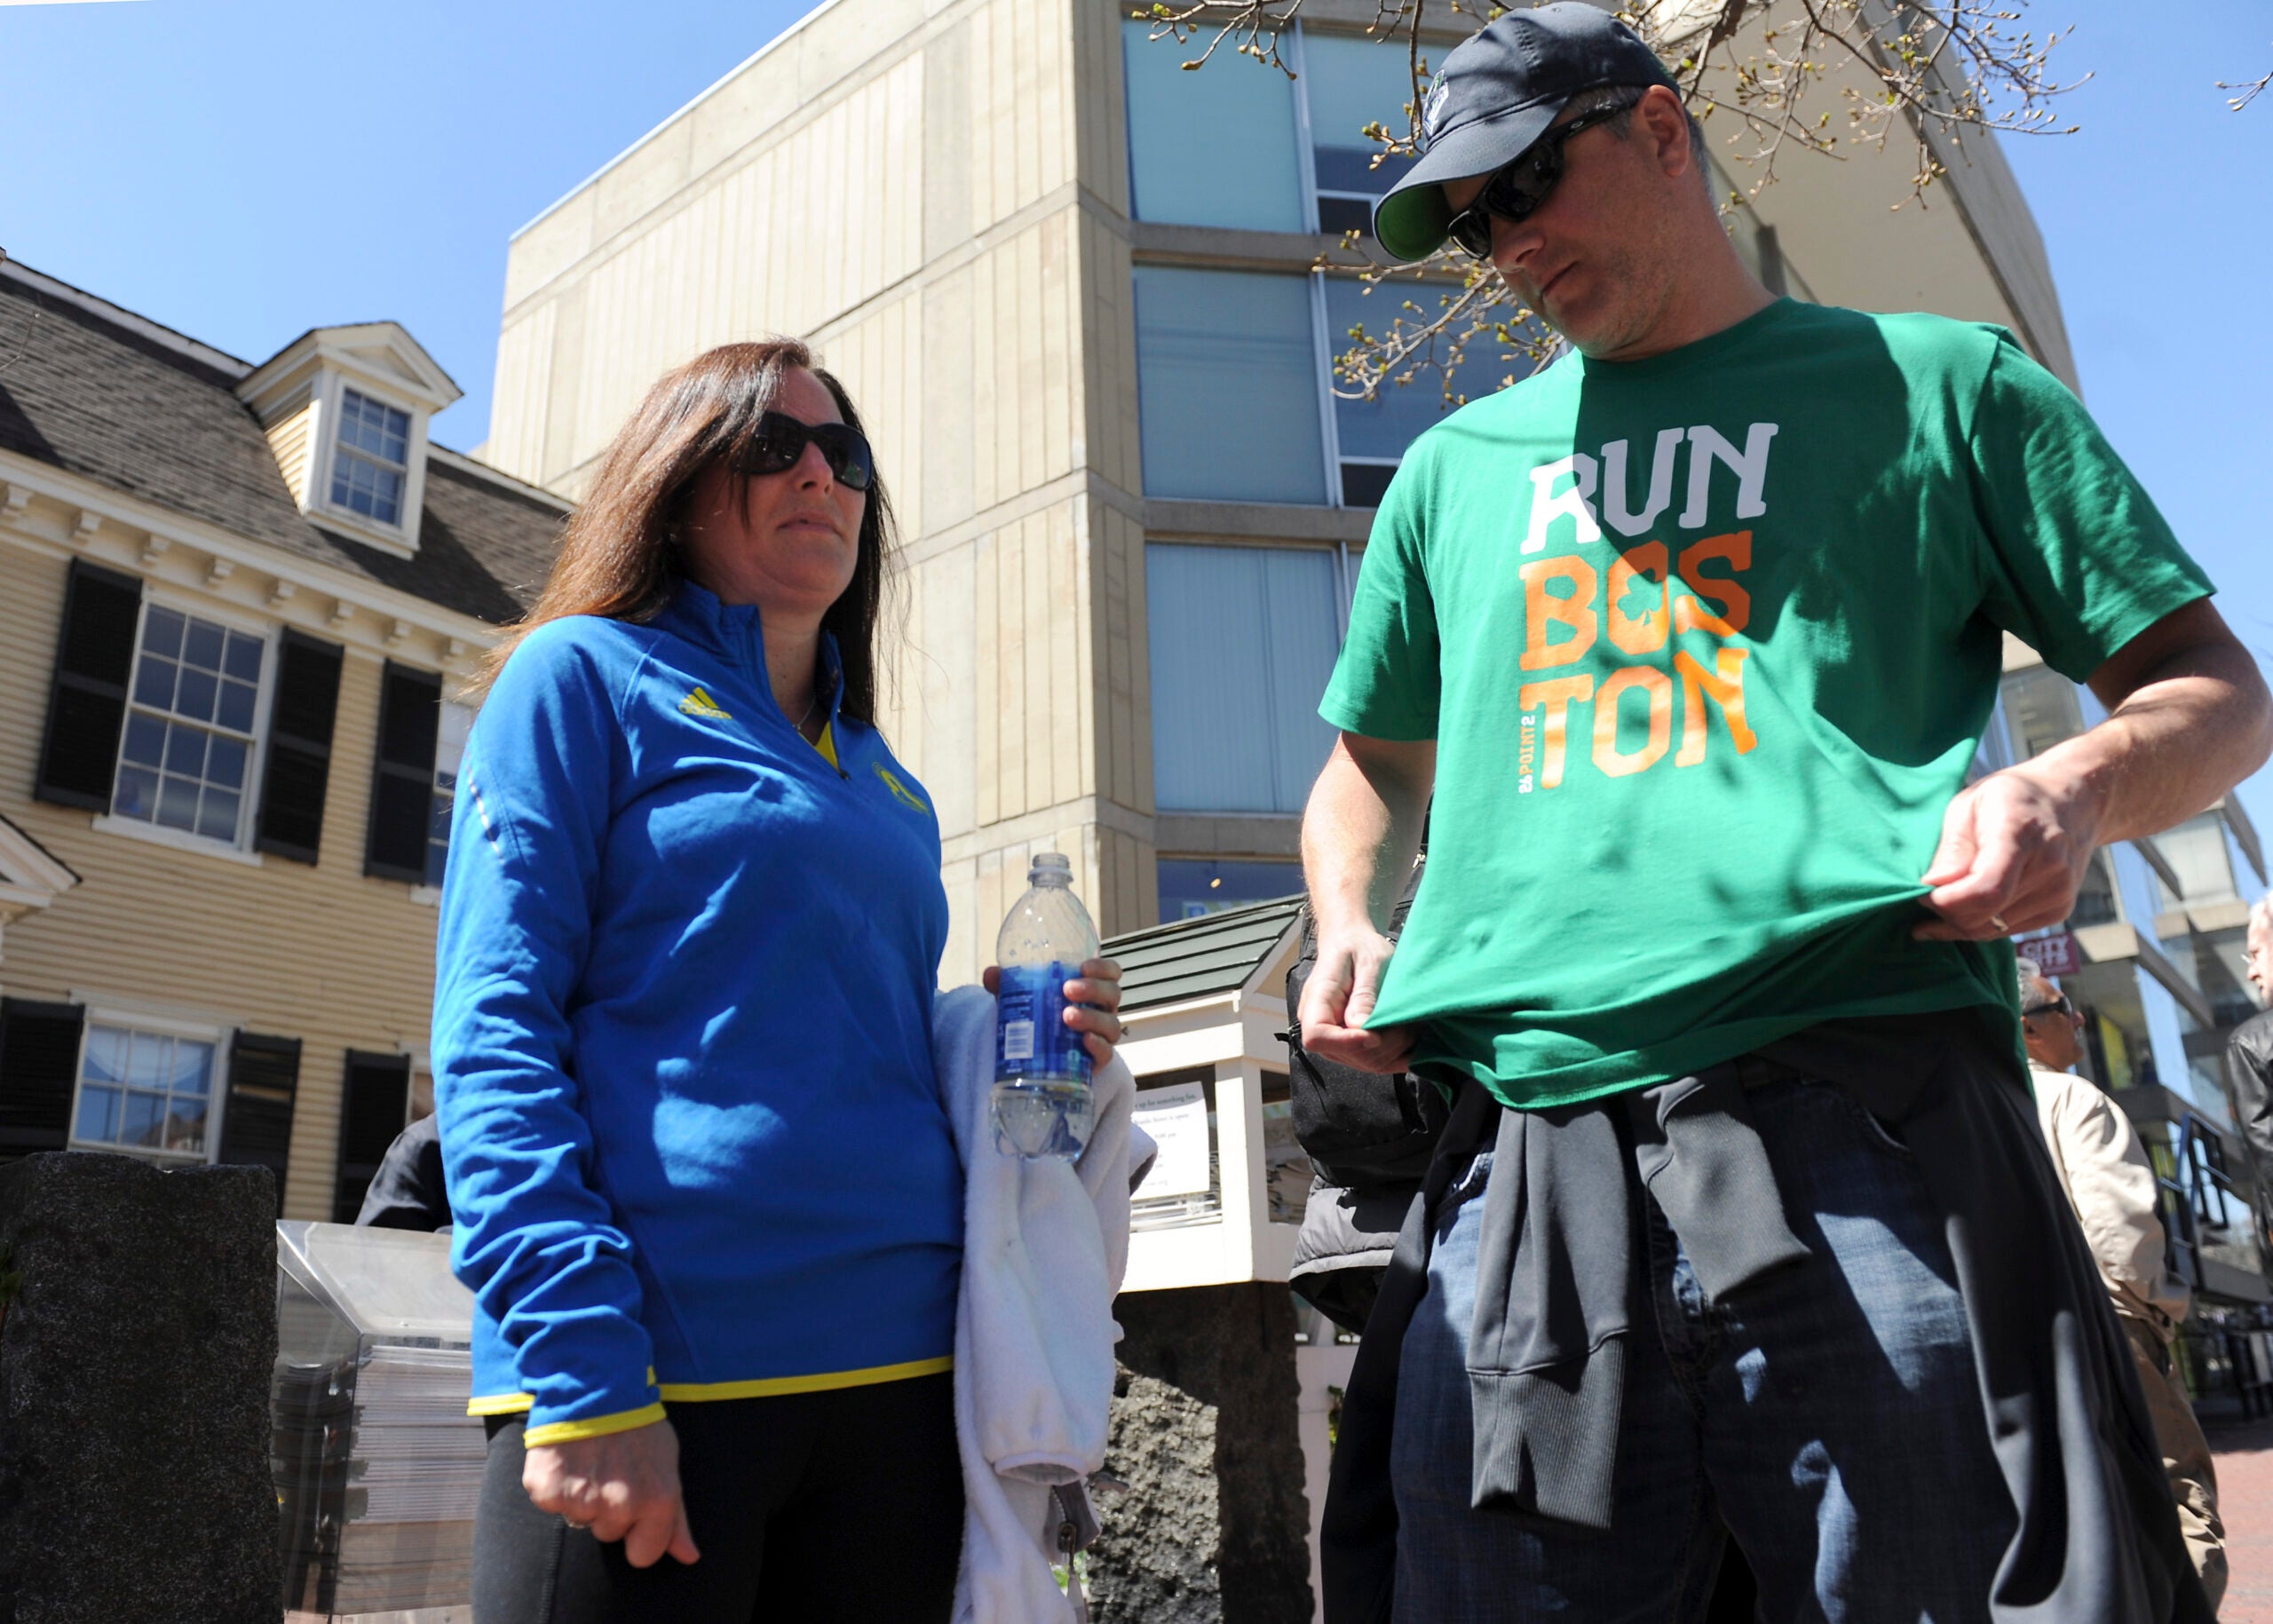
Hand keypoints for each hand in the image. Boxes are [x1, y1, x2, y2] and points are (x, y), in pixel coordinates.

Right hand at [522, 1420, 699, 1568]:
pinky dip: (555, 1484)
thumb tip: (688, 1557)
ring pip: (579, 1519)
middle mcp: (620, 1505)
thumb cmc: (637, 1423)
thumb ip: (677, 1517)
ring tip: (589, 1459)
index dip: (638, 1533)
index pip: (644, 1555)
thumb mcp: (668, 1463)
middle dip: (608, 1508)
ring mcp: (582, 1499)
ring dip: (582, 1495)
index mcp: (655, 1500)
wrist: (595, 1383)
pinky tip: (567, 1457)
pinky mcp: (547, 1489)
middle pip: (608, 1534)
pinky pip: (550, 1504)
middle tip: (610, 1469)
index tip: (634, 1506)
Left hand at [983, 958, 1125, 1067]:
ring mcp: (1102, 1036)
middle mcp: (1102, 1010)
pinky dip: (1098, 1046)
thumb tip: (991, 974)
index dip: (1103, 967)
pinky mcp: (1097, 1061)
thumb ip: (1008, 985)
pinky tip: (1085, 1040)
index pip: (1110, 972)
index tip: (1083, 966)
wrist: (1041, 1058)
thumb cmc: (1040, 1019)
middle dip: (1093, 989)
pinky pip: (1107, 1054)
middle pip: (1112, 994)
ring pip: (1110, 1024)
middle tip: (1068, 989)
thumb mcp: (1024, 999)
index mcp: (1091, 989)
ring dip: (1091, 1017)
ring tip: (1067, 1016)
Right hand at [1297, 925, 1414, 1073]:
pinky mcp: (1352, 1045)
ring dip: (1395, 1049)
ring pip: (1365, 1063)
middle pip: (1347, 1054)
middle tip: (1407, 1021)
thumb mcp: (1369, 962)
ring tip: (1410, 1023)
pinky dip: (1398, 1055)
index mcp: (1318, 999)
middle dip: (1384, 1044)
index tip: (1376, 1034)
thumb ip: (1364, 995)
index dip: (1346, 1042)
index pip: (1316, 1036)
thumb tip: (1361, 1029)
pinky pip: (1375, 1063)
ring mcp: (1336, 1038)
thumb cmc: (1360, 948)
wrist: (1354, 945)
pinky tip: (1412, 1039)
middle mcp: (1321, 1025)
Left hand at [1915, 765, 2098, 940]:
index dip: (1948, 902)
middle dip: (1946, 915)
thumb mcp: (1969, 805)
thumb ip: (1953, 848)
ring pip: (1993, 930)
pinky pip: (2007, 931)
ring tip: (1939, 904)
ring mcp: (2059, 893)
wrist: (2071, 800)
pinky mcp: (2060, 910)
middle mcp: (2049, 868)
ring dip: (1959, 924)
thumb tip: (1933, 885)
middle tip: (1924, 900)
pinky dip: (1980, 926)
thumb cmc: (2010, 798)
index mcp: (2022, 834)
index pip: (1987, 890)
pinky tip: (1963, 911)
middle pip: (1986, 915)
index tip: (1923, 894)